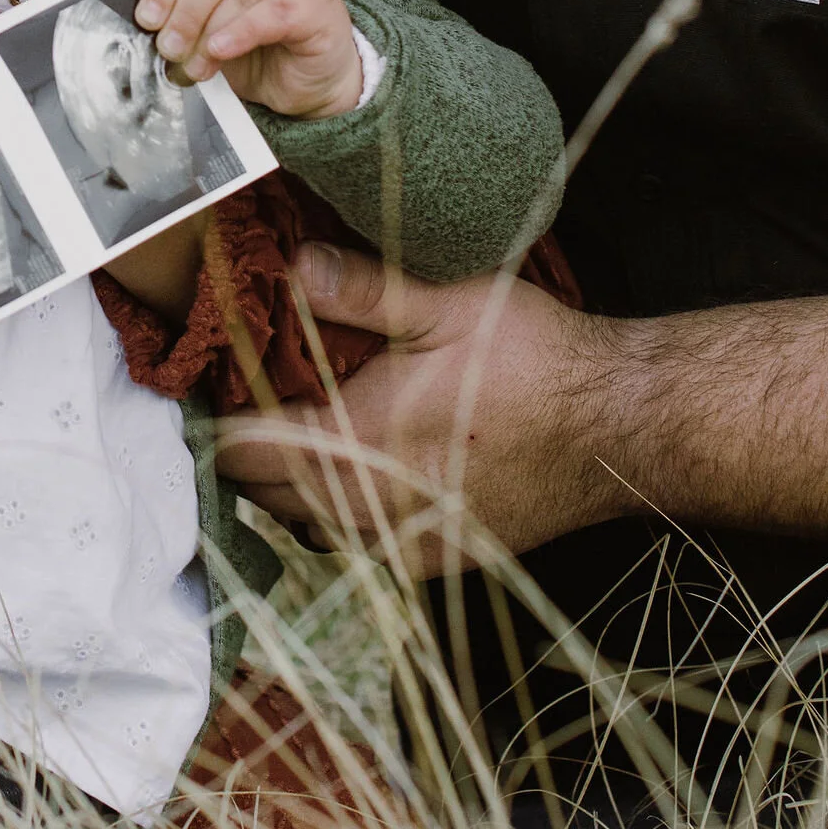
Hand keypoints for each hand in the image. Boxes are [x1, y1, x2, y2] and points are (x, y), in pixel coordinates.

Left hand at [136, 0, 361, 118]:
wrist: (315, 82)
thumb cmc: (261, 52)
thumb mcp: (214, 29)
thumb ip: (186, 16)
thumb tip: (147, 25)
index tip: (146, 19)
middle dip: (185, 10)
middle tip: (168, 49)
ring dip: (210, 30)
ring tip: (195, 66)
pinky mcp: (318, 5)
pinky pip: (274, 13)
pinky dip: (241, 32)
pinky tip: (221, 50)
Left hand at [214, 243, 625, 576]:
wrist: (620, 430)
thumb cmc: (535, 363)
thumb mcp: (445, 303)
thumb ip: (359, 289)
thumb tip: (291, 267)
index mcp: (356, 443)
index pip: (245, 452)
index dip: (215, 422)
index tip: (207, 390)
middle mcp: (370, 508)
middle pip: (267, 495)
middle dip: (248, 453)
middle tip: (244, 403)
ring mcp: (405, 544)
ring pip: (310, 527)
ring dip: (292, 488)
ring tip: (294, 435)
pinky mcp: (439, 561)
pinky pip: (361, 548)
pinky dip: (341, 516)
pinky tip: (357, 476)